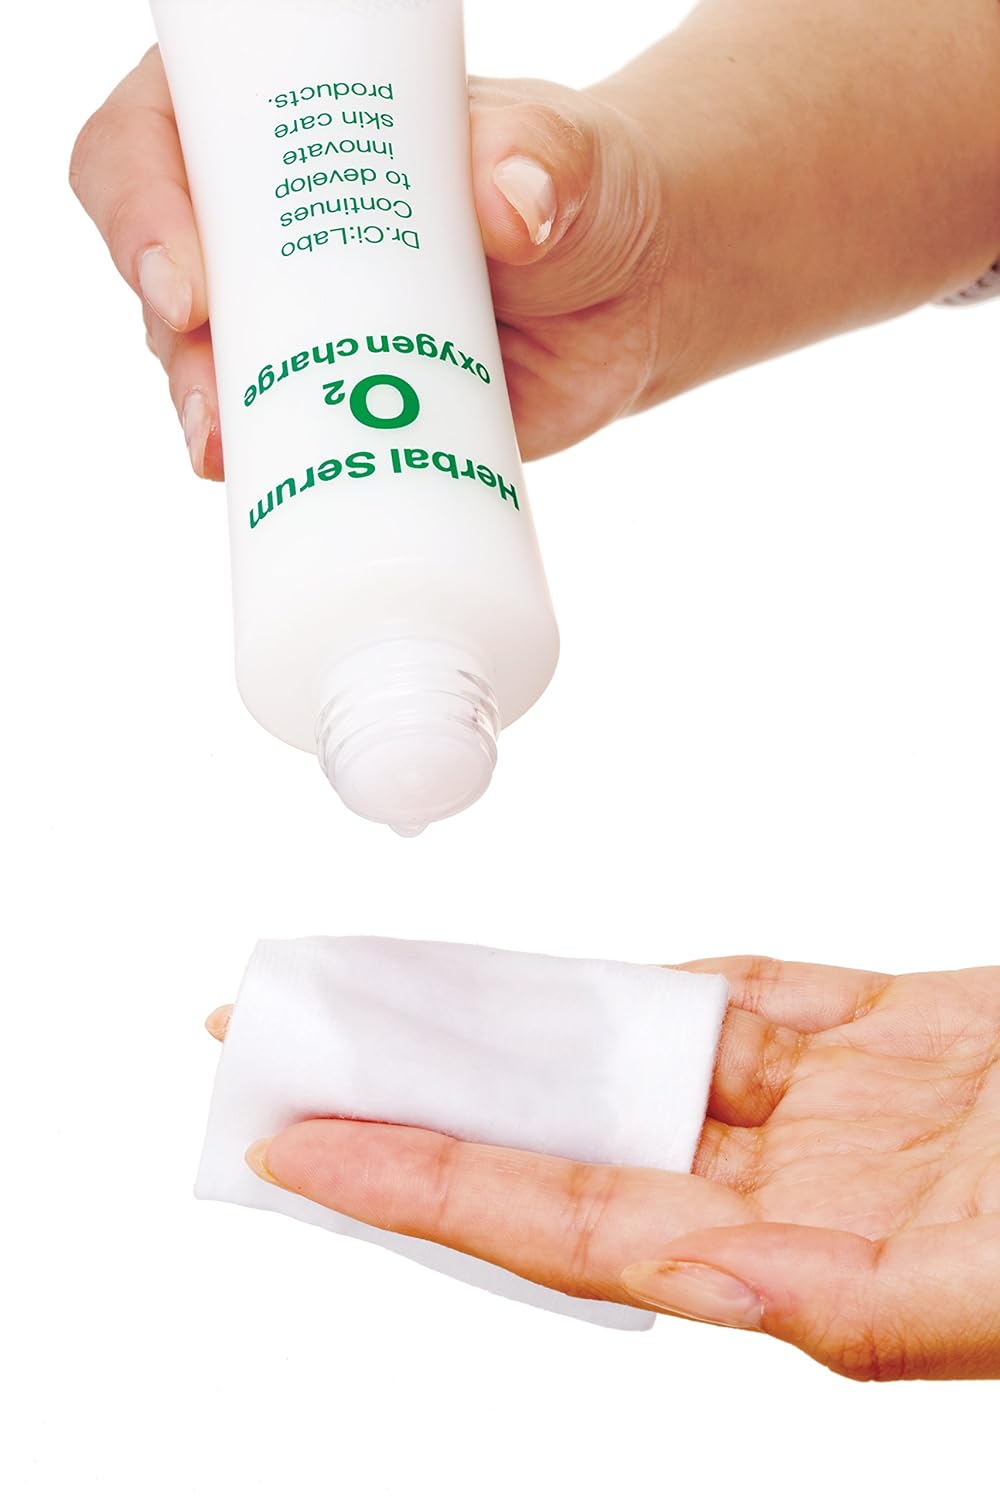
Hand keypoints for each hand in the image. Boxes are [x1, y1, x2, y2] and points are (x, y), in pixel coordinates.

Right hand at [70, 48, 674, 474]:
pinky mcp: (334, 406)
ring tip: (226, 454)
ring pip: (204, 367)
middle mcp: (272, 226)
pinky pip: (272, 445)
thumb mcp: (570, 158)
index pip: (161, 137)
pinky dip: (264, 474)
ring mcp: (296, 325)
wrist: (632, 303)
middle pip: (164, 269)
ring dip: (202, 414)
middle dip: (170, 339)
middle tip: (209, 397)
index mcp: (291, 125)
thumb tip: (512, 201)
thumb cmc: (584, 198)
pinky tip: (268, 498)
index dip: (140, 200)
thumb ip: (545, 158)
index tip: (185, 280)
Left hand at [208, 958, 999, 1379]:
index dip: (421, 1183)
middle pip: (563, 1132)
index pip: (558, 1224)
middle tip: (273, 1038)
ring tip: (382, 992)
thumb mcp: (995, 1283)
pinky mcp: (884, 1034)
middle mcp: (791, 1192)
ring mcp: (834, 1108)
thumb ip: (856, 1302)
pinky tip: (568, 980)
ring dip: (511, 1021)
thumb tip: (701, 1275)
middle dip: (419, 1090)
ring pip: (627, 1054)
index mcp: (800, 1272)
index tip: (293, 1142)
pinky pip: (732, 999)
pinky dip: (645, 983)